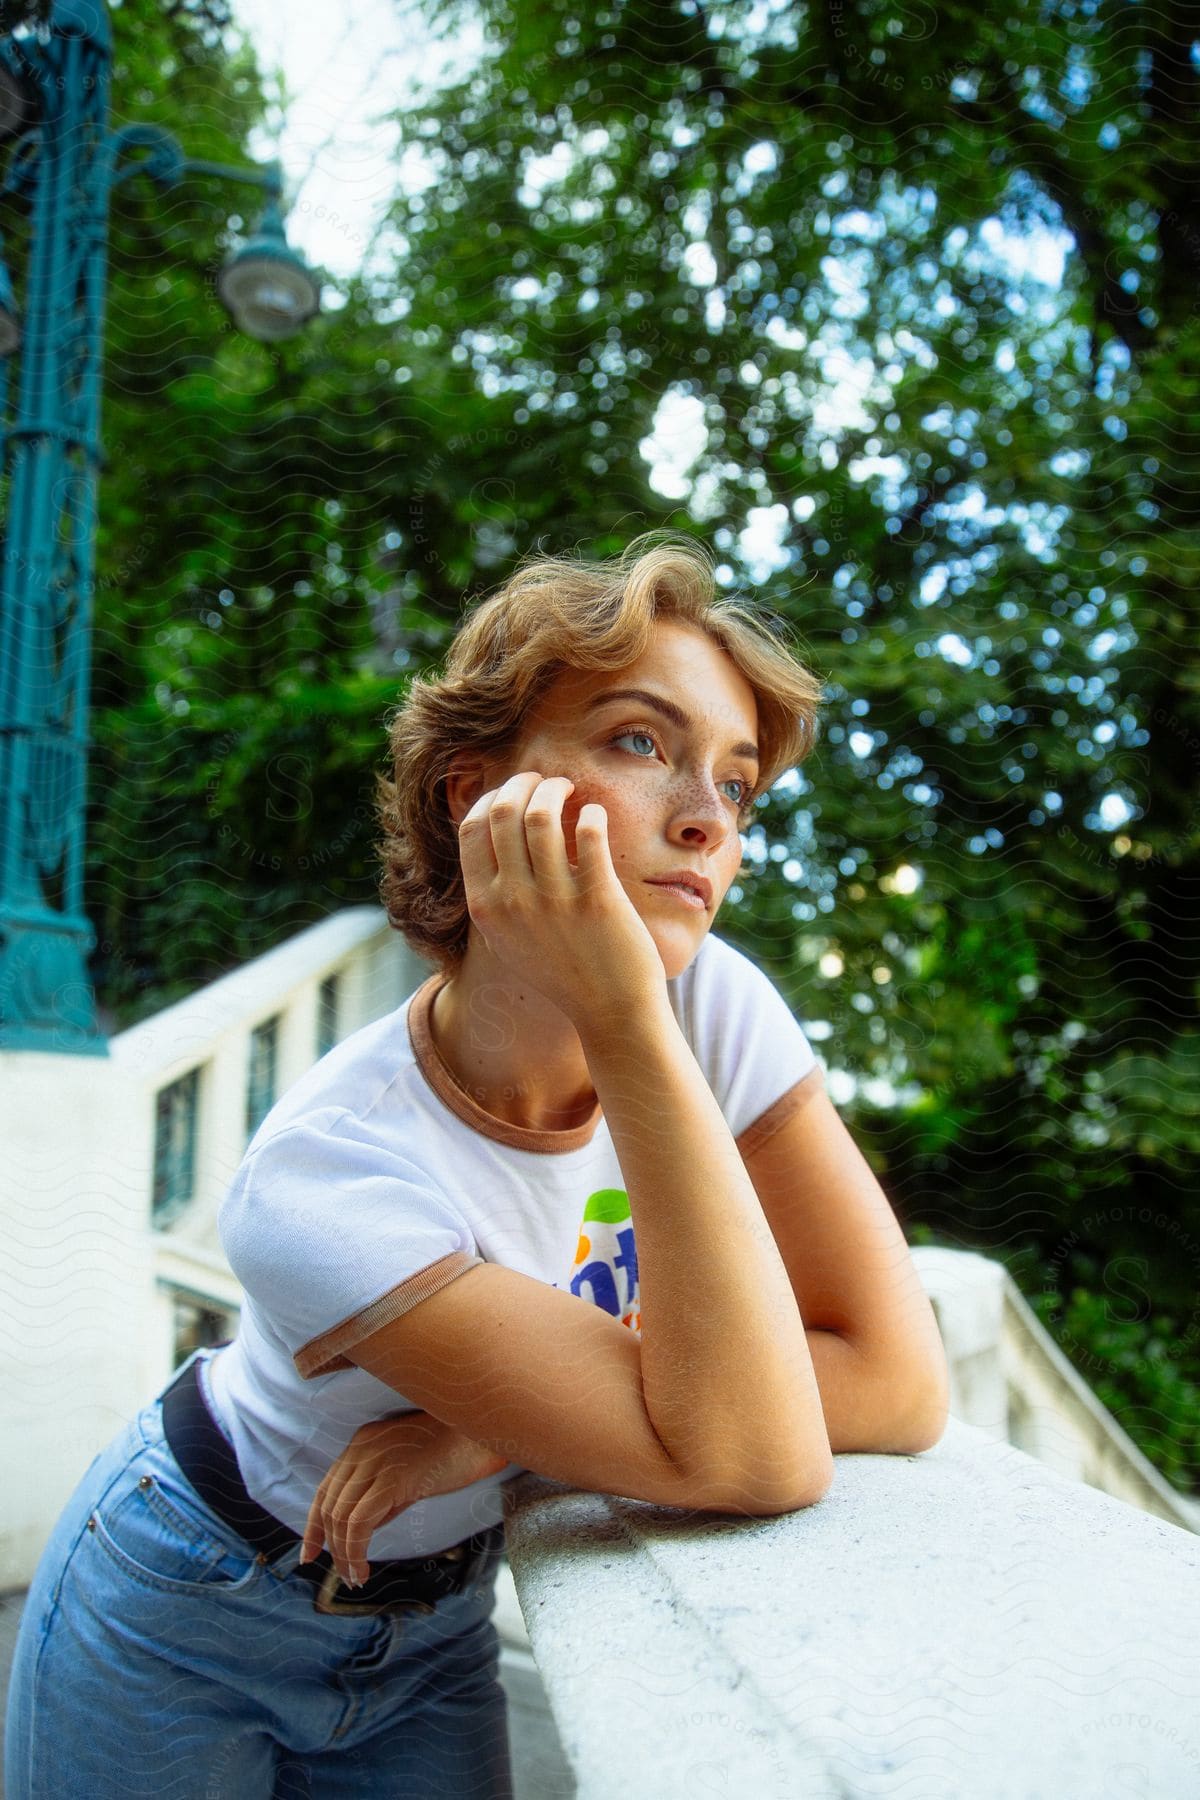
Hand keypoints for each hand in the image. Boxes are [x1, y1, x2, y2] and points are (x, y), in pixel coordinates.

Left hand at [299, 1412, 510, 1587]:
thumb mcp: (408, 1472)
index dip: (313, 1526)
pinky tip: (364, 1570)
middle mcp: (361, 1449)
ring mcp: (374, 1462)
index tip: (310, 1554)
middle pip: (328, 1505)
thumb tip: (362, 1533)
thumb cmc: (452, 1453)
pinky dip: (355, 1552)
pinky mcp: (391, 1479)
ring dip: (343, 1555)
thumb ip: (382, 1496)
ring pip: (340, 1517)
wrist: (481, 1433)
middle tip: (343, 1576)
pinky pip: (358, 1523)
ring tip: (356, 1579)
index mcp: (361, 1443)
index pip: (325, 1489)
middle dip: (328, 1546)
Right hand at [457, 770, 667, 1029]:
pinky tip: (595, 815)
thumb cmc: (563, 970)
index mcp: (485, 907)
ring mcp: (554, 901)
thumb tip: (491, 831)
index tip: (514, 792)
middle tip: (546, 783)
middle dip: (524, 784)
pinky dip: (590, 812)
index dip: (492, 798)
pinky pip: (588, 832)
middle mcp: (513, 902)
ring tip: (570, 791)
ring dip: (556, 790)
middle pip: (505, 812)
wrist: (610, 1011)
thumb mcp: (508, 937)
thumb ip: (494, 891)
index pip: (471, 828)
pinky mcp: (597, 899)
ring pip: (541, 816)